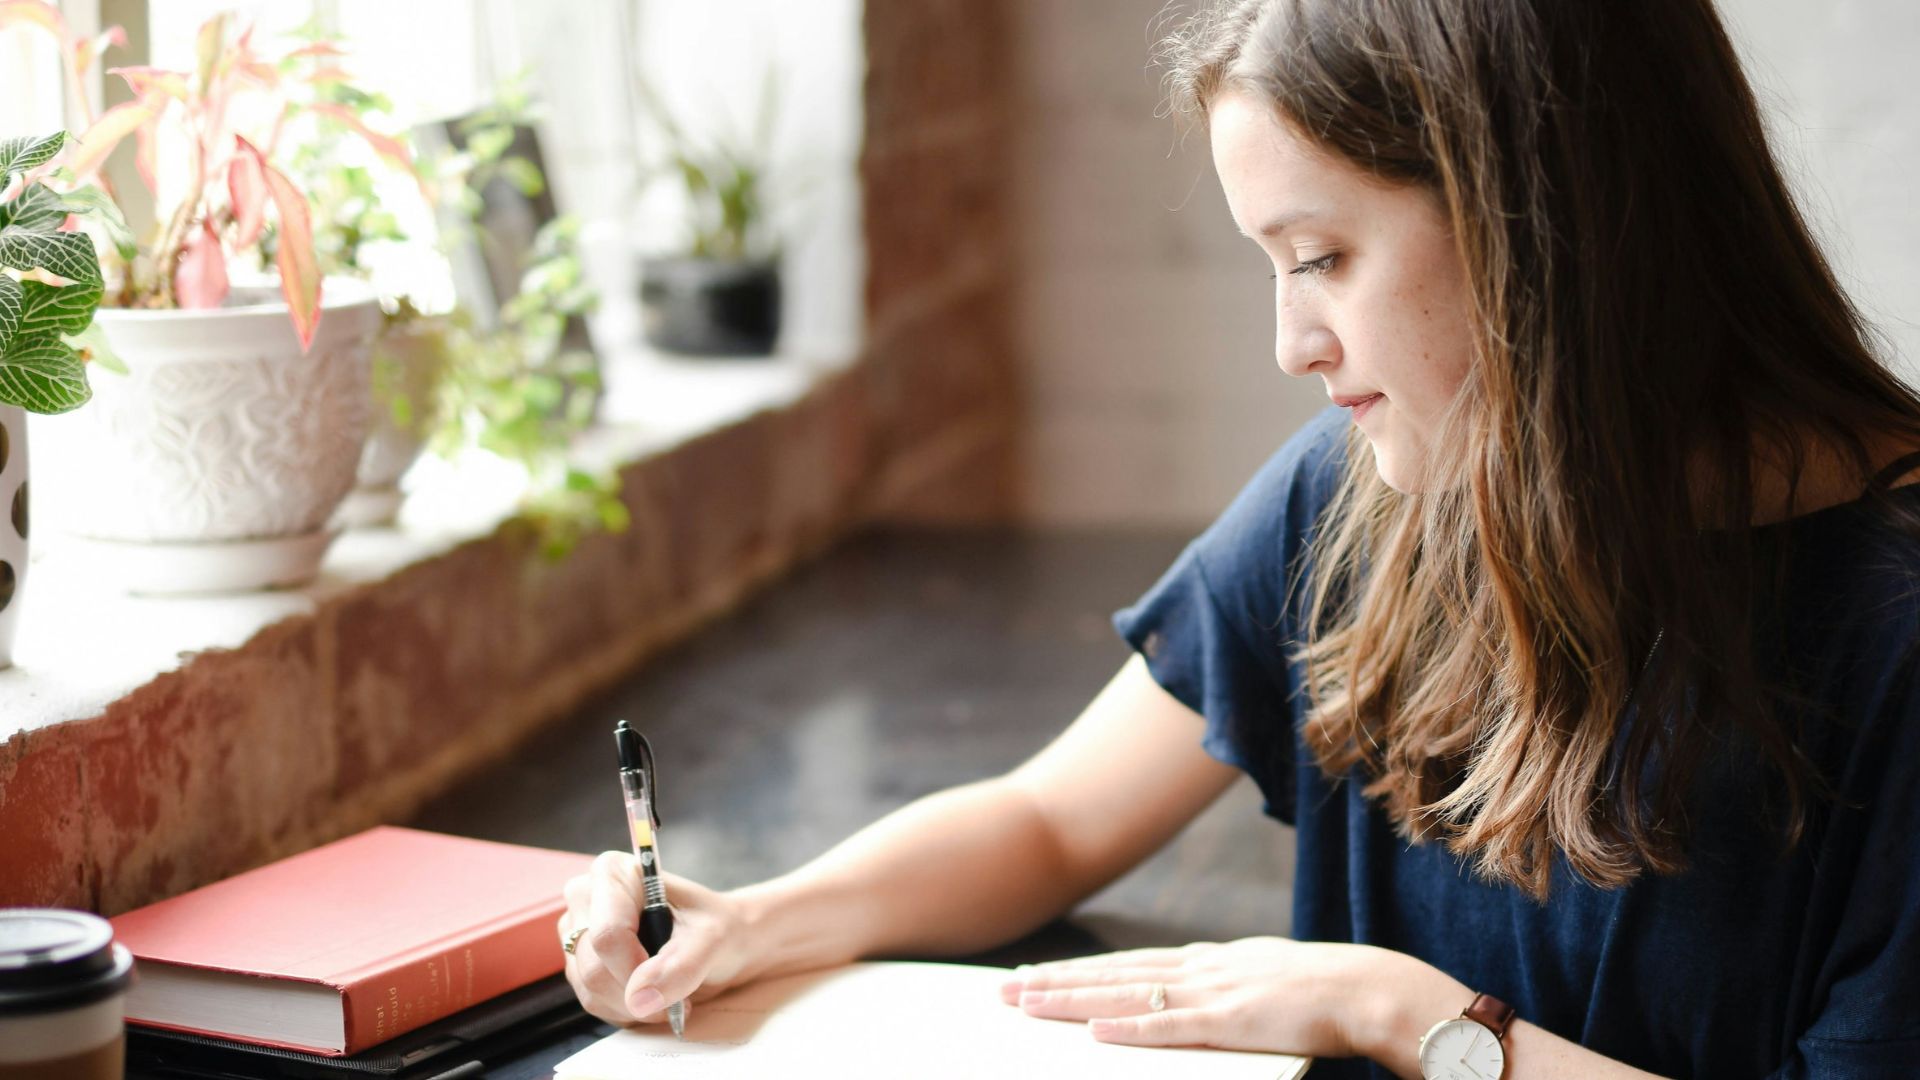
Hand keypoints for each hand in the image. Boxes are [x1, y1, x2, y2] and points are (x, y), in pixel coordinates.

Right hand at [558, 852, 752, 1026]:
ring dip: (635, 1005)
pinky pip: (594, 1002)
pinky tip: (652, 994)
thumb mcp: (714, 939)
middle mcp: (586, 898)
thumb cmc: (718, 928)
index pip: (607, 934)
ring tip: (669, 991)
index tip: (670, 978)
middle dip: (639, 992)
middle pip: (595, 967)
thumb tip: (639, 998)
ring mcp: (578, 933)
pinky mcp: (579, 963)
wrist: (724, 943)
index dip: (635, 968)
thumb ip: (681, 966)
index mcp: (614, 873)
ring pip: (591, 990)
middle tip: (679, 990)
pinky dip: (627, 1010)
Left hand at [1000, 937, 1411, 1058]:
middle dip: (1056, 982)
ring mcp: (1212, 993)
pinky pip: (1169, 1027)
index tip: (1036, 975)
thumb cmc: (1322, 992)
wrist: (1368, 988)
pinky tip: (1093, 1030)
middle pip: (1112, 974)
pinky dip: (1129, 1027)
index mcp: (1208, 961)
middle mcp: (1200, 969)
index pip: (1128, 964)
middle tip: (1005, 990)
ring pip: (1126, 994)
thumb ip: (1223, 985)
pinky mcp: (1230, 1022)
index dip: (1079, 970)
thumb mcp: (1261, 978)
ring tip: (1027, 1004)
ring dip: (1073, 1000)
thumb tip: (1191, 995)